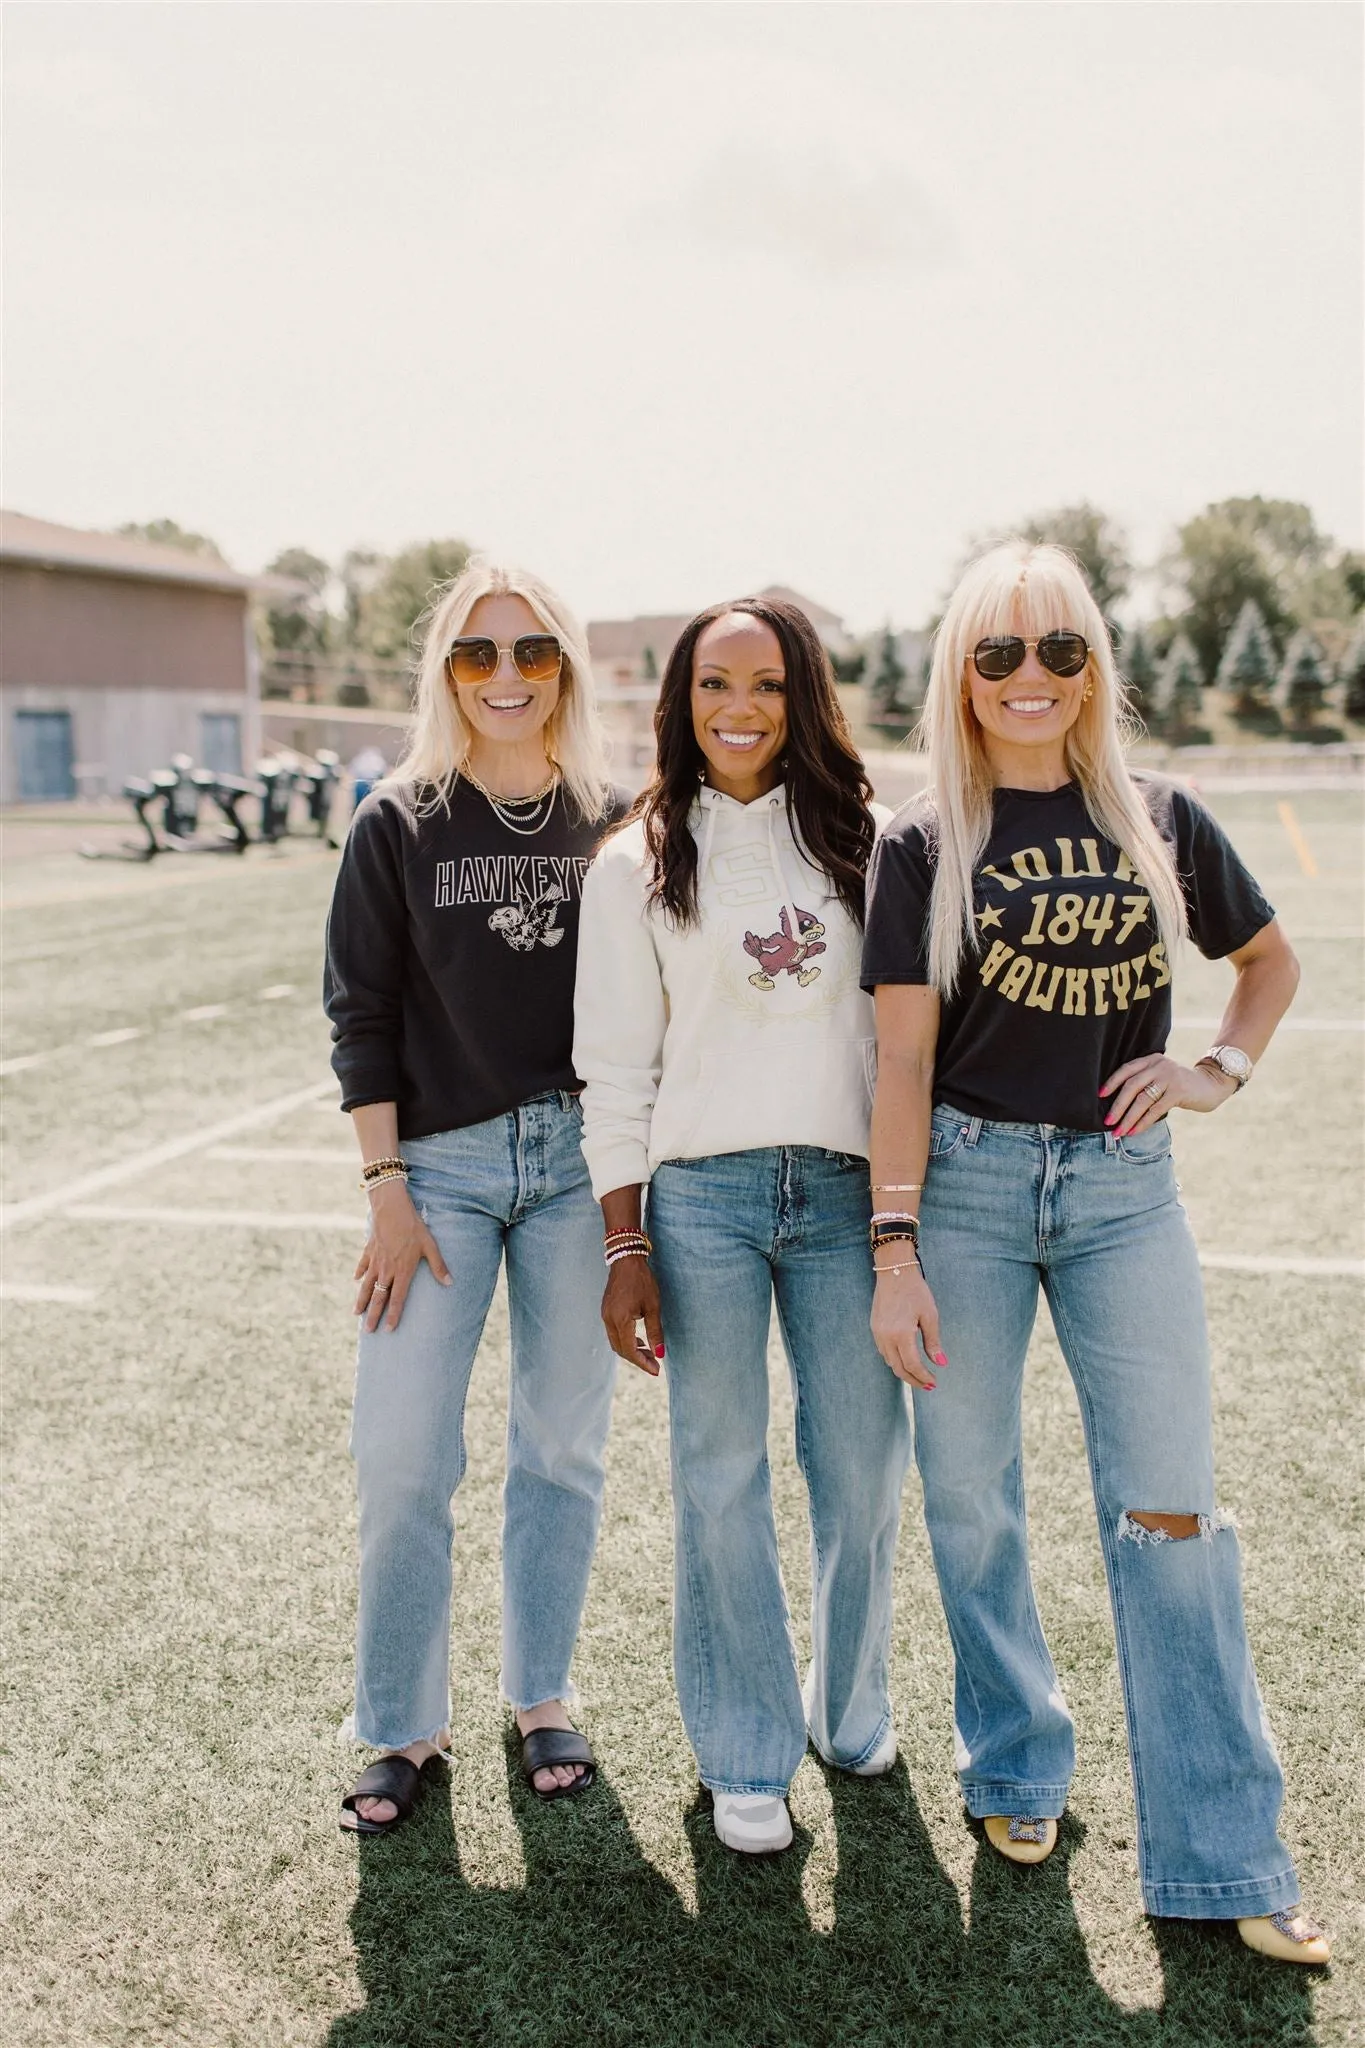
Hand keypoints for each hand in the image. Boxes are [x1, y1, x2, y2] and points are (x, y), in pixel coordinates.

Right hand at [354, 1179, 451, 1331]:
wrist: (392, 1209)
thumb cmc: (414, 1227)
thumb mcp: (430, 1246)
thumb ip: (438, 1266)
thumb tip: (450, 1282)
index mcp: (402, 1271)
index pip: (397, 1299)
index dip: (393, 1316)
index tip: (388, 1330)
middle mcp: (386, 1270)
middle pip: (378, 1298)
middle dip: (373, 1315)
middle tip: (368, 1331)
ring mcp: (375, 1261)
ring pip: (366, 1286)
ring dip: (361, 1301)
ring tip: (356, 1314)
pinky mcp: (369, 1250)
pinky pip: (362, 1266)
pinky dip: (359, 1274)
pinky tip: (356, 1280)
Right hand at [601, 1255, 663, 1377]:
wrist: (626, 1259)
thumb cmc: (642, 1281)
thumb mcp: (653, 1307)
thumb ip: (655, 1332)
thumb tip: (660, 1354)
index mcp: (621, 1320)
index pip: (630, 1350)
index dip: (643, 1363)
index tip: (656, 1370)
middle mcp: (609, 1320)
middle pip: (621, 1350)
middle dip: (638, 1359)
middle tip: (655, 1364)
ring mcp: (605, 1315)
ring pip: (616, 1343)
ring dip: (631, 1351)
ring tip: (649, 1353)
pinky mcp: (606, 1311)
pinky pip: (614, 1333)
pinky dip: (626, 1341)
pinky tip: (638, 1340)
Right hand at [871, 1266, 944, 1390]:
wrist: (894, 1271)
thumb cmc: (915, 1291)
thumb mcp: (930, 1315)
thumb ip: (933, 1342)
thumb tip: (941, 1363)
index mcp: (902, 1334)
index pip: (913, 1365)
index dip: (924, 1377)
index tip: (934, 1383)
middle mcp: (886, 1337)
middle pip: (899, 1368)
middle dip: (913, 1380)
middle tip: (928, 1385)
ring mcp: (878, 1333)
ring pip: (890, 1361)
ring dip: (903, 1371)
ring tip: (918, 1375)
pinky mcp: (874, 1328)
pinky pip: (884, 1351)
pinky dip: (895, 1359)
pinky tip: (905, 1358)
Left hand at [1100, 1052, 1234, 1135]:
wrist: (1210, 1085)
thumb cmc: (1179, 1084)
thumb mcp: (1161, 1077)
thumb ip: (1144, 1082)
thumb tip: (1117, 1104)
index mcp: (1151, 1060)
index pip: (1126, 1070)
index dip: (1112, 1083)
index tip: (1100, 1096)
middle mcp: (1159, 1065)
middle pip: (1132, 1086)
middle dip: (1117, 1106)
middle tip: (1107, 1121)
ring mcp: (1169, 1077)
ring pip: (1142, 1100)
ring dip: (1128, 1118)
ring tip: (1118, 1132)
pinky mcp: (1179, 1091)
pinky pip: (1156, 1109)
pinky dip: (1143, 1122)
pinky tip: (1134, 1131)